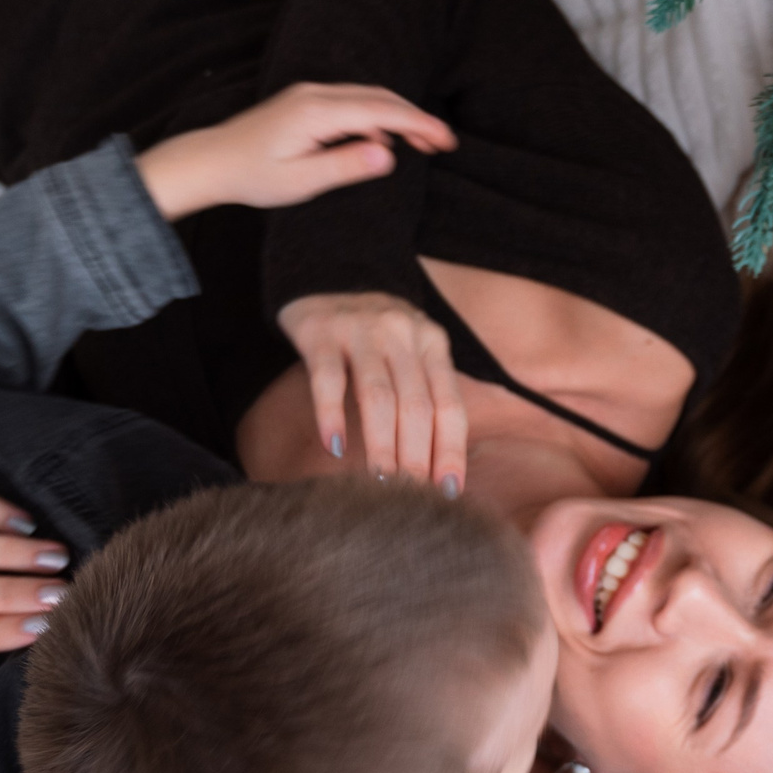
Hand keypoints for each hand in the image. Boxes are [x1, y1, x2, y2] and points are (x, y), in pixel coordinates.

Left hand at [132, 82, 454, 219]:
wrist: (212, 161)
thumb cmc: (253, 176)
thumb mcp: (301, 181)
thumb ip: (346, 166)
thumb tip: (388, 153)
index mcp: (317, 112)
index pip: (382, 111)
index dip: (419, 124)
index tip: (446, 140)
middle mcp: (316, 93)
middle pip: (380, 97)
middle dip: (416, 118)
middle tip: (444, 143)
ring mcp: (310, 93)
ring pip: (368, 97)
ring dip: (398, 117)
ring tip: (423, 144)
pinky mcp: (306, 100)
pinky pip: (352, 102)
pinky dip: (376, 117)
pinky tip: (383, 141)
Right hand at [277, 291, 466, 488]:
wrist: (328, 274)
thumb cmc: (376, 332)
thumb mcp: (412, 350)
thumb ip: (425, 393)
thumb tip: (436, 466)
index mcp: (433, 343)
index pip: (449, 405)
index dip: (451, 450)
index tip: (449, 492)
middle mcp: (403, 335)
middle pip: (417, 405)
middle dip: (418, 455)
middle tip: (413, 497)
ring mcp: (361, 331)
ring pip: (378, 395)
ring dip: (382, 444)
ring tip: (381, 482)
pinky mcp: (321, 332)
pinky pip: (328, 379)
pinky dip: (332, 415)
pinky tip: (335, 447)